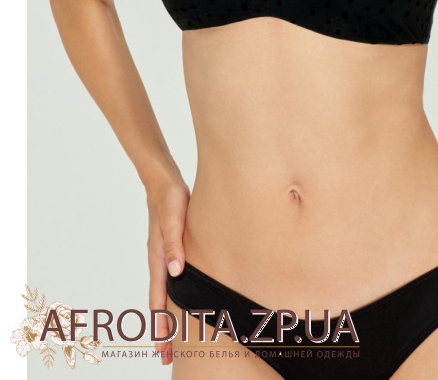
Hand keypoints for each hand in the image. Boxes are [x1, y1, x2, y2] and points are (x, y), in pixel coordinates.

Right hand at [146, 175, 189, 366]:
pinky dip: (170, 299)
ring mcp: (162, 257)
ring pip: (162, 294)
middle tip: (166, 357)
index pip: (159, 300)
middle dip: (161, 331)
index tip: (164, 348)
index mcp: (158, 259)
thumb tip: (175, 273)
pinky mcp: (168, 250)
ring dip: (165, 318)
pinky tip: (177, 302)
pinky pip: (167, 282)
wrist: (162, 182)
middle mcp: (158, 262)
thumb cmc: (170, 199)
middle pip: (158, 303)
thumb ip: (174, 245)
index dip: (162, 325)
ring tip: (170, 339)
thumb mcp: (174, 219)